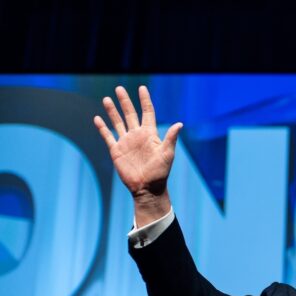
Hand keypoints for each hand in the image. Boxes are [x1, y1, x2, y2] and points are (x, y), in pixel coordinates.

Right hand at [94, 86, 182, 223]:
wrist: (147, 188)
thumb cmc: (160, 172)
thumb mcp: (167, 154)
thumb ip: (171, 138)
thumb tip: (180, 124)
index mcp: (150, 134)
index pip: (147, 113)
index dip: (145, 100)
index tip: (142, 88)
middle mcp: (137, 136)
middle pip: (130, 114)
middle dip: (125, 101)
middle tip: (119, 88)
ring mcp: (126, 142)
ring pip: (118, 122)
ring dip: (112, 111)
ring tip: (106, 98)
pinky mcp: (117, 151)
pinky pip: (108, 136)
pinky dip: (102, 127)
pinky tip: (97, 118)